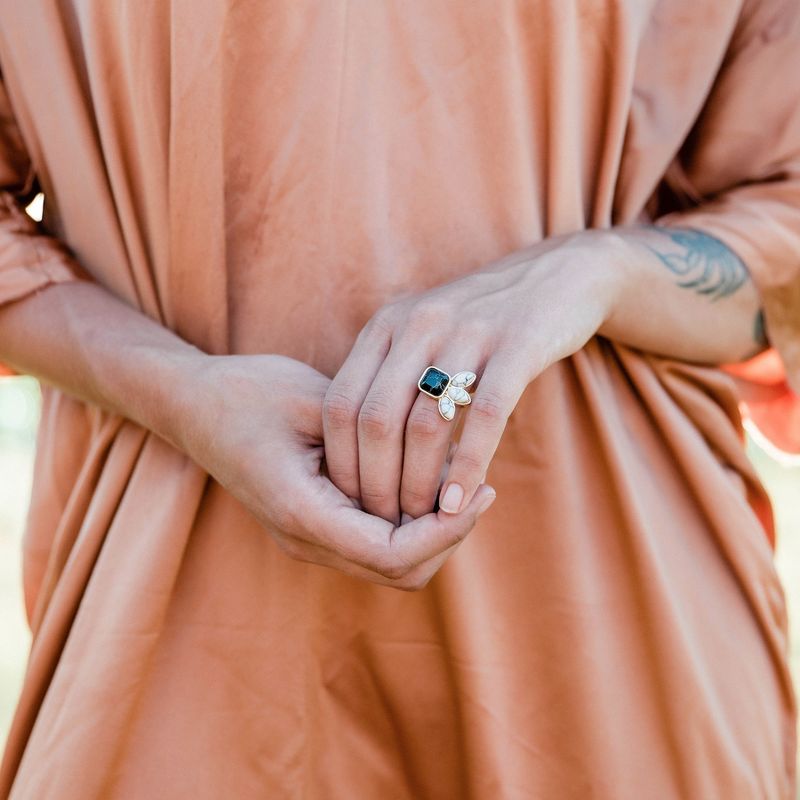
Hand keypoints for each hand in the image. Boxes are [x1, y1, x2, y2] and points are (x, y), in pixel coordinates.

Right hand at [175, 353, 495, 588]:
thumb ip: (377, 440)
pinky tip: (427, 481)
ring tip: (462, 483)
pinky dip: (409, 523)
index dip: (447, 531)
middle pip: (399, 572)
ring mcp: (307, 539)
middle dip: (447, 537)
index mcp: (302, 512)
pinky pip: (374, 542)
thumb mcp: (318, 402)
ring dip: (431, 533)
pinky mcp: (314, 526)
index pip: (393, 554)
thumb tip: (445, 462)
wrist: (193, 405)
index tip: (484, 491)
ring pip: (390, 564)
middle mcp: (305, 539)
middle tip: (481, 488)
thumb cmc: (249, 392)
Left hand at [323, 230, 623, 522]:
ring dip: (418, 483)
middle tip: (387, 522)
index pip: (340, 404)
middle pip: (376, 419)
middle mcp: (417, 324)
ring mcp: (467, 332)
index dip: (340, 461)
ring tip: (423, 521)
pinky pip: (485, 416)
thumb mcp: (424, 334)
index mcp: (386, 326)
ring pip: (425, 424)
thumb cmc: (481, 323)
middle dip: (375, 482)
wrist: (559, 277)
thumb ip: (390, 377)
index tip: (352, 501)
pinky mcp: (518, 344)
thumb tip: (362, 452)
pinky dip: (468, 465)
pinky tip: (460, 501)